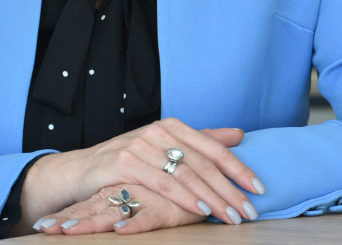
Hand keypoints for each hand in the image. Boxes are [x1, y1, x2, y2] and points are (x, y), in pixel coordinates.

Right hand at [22, 119, 262, 229]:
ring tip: (231, 216)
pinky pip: (161, 181)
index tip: (258, 187)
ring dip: (212, 196)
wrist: (83, 170)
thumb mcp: (167, 149)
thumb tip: (238, 134)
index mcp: (172, 126)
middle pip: (202, 161)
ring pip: (185, 172)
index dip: (237, 167)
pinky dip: (183, 196)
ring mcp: (141, 144)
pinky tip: (200, 208)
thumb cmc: (129, 161)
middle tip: (249, 211)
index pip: (212, 147)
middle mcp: (158, 131)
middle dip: (229, 189)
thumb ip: (202, 141)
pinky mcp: (124, 162)